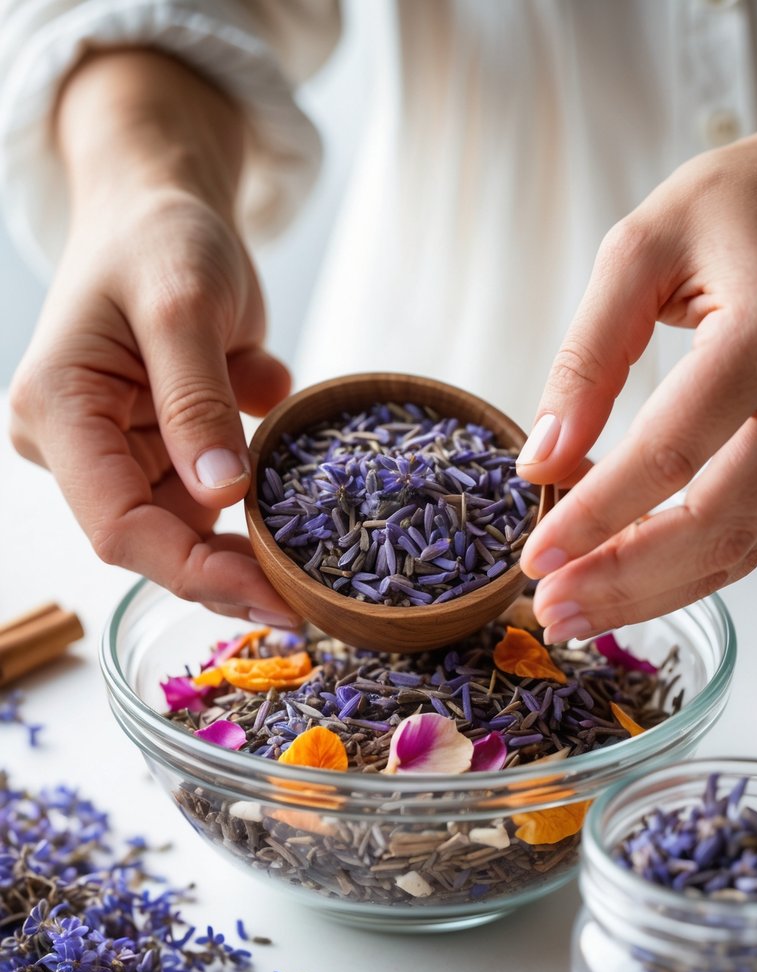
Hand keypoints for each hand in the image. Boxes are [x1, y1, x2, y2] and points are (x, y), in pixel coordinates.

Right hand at [9, 51, 297, 624]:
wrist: (163, 206)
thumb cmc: (161, 236)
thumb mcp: (185, 305)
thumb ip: (196, 401)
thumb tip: (221, 496)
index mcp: (58, 412)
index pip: (119, 527)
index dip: (197, 572)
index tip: (276, 596)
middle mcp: (77, 445)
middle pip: (154, 541)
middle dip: (232, 573)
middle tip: (311, 601)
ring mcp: (117, 450)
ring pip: (187, 529)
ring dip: (252, 538)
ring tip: (318, 550)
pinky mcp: (158, 448)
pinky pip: (212, 494)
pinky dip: (258, 484)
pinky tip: (277, 429)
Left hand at [518, 106, 756, 641]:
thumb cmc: (751, 202)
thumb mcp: (647, 248)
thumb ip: (589, 357)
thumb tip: (543, 462)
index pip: (669, 455)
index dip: (595, 518)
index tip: (534, 557)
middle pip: (717, 525)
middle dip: (624, 582)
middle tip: (551, 610)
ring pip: (745, 545)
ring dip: (656, 591)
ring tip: (579, 612)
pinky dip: (691, 564)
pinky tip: (632, 574)